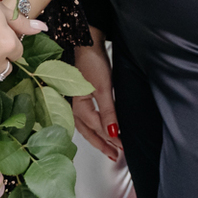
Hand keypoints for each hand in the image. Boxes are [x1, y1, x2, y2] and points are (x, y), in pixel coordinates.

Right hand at [70, 35, 121, 161]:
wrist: (85, 42)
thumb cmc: (91, 61)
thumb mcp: (103, 88)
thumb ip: (108, 112)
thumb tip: (114, 133)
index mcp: (78, 107)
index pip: (97, 129)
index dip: (111, 139)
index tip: (124, 147)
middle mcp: (74, 108)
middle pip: (89, 132)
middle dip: (103, 145)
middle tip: (116, 155)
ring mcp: (75, 103)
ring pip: (87, 127)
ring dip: (98, 138)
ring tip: (110, 148)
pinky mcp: (80, 97)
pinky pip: (86, 119)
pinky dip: (94, 127)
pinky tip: (100, 129)